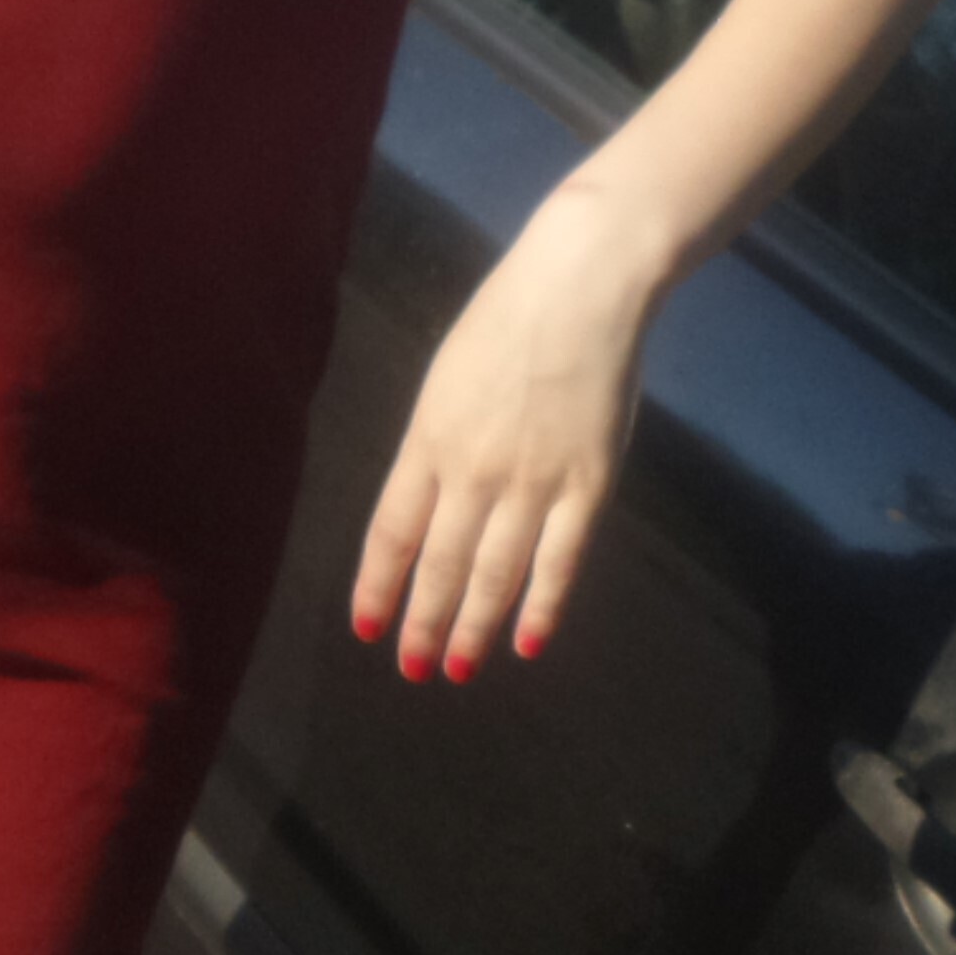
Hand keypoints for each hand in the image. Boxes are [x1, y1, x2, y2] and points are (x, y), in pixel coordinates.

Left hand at [349, 189, 660, 680]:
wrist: (582, 285)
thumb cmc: (507, 319)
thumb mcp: (447, 378)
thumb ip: (435, 444)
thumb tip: (425, 506)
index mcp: (429, 437)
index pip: (393, 531)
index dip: (378, 585)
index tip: (368, 628)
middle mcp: (473, 470)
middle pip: (441, 564)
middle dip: (423, 623)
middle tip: (412, 668)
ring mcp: (532, 482)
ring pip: (495, 575)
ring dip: (473, 629)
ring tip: (457, 670)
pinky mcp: (588, 485)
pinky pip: (560, 562)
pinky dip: (542, 607)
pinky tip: (527, 644)